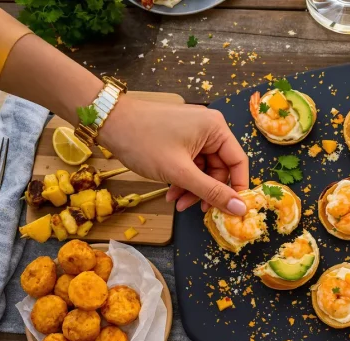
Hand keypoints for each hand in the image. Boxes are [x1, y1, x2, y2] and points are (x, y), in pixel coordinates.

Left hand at [98, 96, 248, 214]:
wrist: (108, 122)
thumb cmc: (144, 142)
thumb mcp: (180, 171)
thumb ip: (212, 191)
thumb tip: (241, 209)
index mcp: (216, 128)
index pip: (238, 162)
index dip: (236, 188)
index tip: (231, 210)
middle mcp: (209, 128)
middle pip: (219, 168)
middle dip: (205, 191)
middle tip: (191, 208)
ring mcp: (194, 132)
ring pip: (203, 169)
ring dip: (191, 188)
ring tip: (176, 202)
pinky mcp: (180, 138)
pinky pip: (190, 163)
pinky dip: (182, 179)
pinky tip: (170, 191)